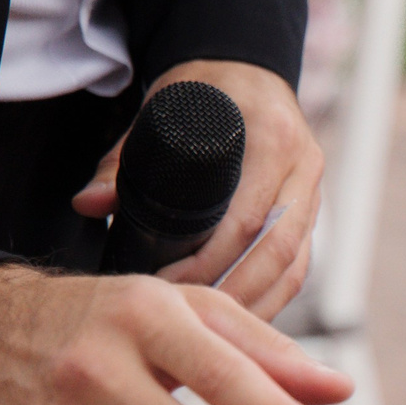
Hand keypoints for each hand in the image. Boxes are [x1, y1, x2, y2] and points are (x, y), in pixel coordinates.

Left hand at [77, 60, 323, 321]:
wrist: (250, 72)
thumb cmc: (208, 91)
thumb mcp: (163, 110)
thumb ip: (123, 160)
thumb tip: (90, 204)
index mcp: (273, 138)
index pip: (249, 217)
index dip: (212, 260)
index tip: (173, 283)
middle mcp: (304, 168)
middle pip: (279, 252)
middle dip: (237, 294)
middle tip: (193, 323)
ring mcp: (315, 193)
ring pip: (297, 266)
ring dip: (260, 305)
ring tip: (218, 332)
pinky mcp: (314, 212)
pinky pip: (301, 266)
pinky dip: (273, 296)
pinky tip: (244, 318)